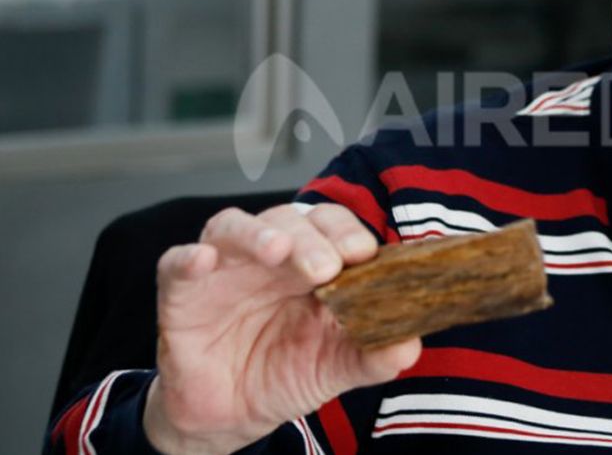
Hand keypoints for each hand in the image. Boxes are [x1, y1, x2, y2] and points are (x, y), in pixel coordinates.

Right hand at [142, 203, 420, 454]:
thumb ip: (373, 355)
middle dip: (312, 237)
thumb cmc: (286, 372)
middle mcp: (269, 256)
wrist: (232, 415)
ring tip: (278, 251)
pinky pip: (176, 263)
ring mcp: (224, 269)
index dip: (348, 232)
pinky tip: (203, 261)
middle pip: (289, 220)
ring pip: (234, 227)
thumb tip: (411, 345)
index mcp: (312, 262)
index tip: (365, 254)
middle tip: (327, 266)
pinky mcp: (181, 294)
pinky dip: (187, 257)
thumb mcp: (335, 367)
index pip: (332, 226)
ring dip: (257, 234)